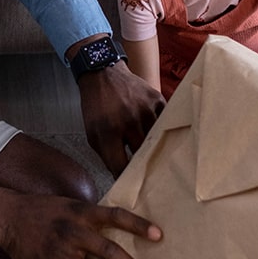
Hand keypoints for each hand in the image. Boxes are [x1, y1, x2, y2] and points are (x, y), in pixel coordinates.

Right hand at [0, 184, 161, 258]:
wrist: (8, 216)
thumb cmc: (43, 210)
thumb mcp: (70, 205)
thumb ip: (92, 217)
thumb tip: (120, 225)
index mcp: (82, 214)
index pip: (115, 216)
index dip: (137, 225)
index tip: (159, 236)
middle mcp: (73, 233)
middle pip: (107, 251)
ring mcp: (59, 255)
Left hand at [78, 61, 164, 176]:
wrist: (103, 74)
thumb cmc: (96, 106)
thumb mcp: (92, 133)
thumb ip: (106, 156)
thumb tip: (122, 177)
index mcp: (108, 131)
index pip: (121, 166)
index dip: (126, 179)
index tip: (131, 185)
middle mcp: (129, 120)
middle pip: (143, 155)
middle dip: (143, 164)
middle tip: (145, 171)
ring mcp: (145, 109)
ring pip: (158, 140)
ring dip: (155, 146)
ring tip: (153, 149)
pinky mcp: (157, 100)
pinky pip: (165, 123)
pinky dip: (161, 128)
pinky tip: (156, 129)